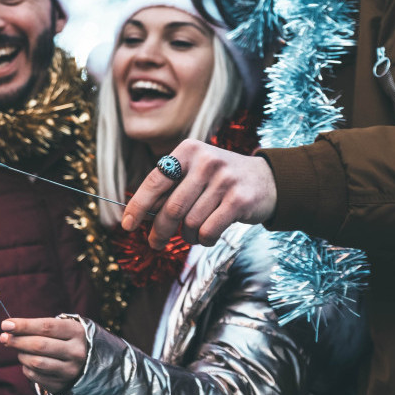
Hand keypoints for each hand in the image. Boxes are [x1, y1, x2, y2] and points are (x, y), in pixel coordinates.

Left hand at [0, 317, 87, 394]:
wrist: (82, 362)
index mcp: (76, 332)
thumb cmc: (61, 339)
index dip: (23, 325)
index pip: (46, 327)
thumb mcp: (56, 328)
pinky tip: (27, 362)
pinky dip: (25, 368)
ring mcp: (70, 371)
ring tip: (18, 350)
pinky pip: (35, 376)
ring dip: (21, 355)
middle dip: (17, 341)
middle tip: (3, 338)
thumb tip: (7, 329)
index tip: (5, 324)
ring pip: (36, 362)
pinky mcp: (61, 385)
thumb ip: (33, 327)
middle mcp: (76, 352)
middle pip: (40, 345)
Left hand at [121, 140, 277, 247]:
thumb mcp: (194, 172)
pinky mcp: (239, 200)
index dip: (138, 205)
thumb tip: (137, 215)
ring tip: (191, 234)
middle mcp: (205, 161)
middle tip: (154, 243)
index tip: (127, 224)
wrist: (267, 180)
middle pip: (172, 207)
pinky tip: (206, 236)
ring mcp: (224, 179)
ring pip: (190, 222)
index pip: (155, 180)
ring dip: (186, 235)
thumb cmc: (219, 180)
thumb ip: (169, 188)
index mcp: (188, 151)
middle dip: (159, 230)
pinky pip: (208, 230)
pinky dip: (203, 240)